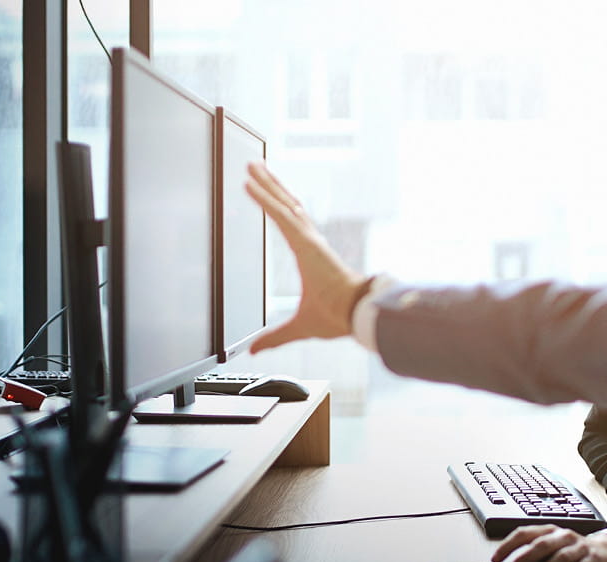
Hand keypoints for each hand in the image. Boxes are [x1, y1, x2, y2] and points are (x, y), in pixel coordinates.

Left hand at [244, 161, 369, 351]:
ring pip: (283, 205)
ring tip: (252, 167)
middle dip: (272, 186)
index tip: (267, 192)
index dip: (278, 206)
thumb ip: (275, 336)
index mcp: (311, 256)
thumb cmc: (338, 317)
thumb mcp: (298, 326)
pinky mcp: (306, 242)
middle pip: (288, 206)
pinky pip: (281, 215)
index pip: (291, 224)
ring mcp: (309, 240)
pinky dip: (265, 199)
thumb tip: (255, 349)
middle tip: (256, 168)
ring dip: (267, 185)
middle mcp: (310, 242)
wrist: (356, 315)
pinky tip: (251, 185)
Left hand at [490, 525, 606, 561]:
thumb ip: (535, 556)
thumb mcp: (554, 548)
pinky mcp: (594, 560)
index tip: (495, 559)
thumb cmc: (574, 551)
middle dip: (524, 558)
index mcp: (550, 530)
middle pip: (542, 544)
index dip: (508, 545)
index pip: (525, 533)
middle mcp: (564, 535)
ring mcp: (580, 546)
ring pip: (560, 557)